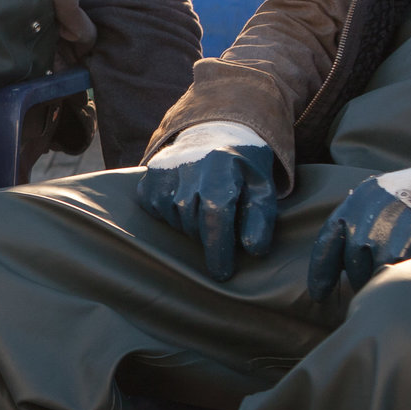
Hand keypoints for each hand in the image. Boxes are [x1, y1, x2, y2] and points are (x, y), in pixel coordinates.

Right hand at [134, 122, 278, 280]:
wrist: (214, 135)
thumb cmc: (242, 170)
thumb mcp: (262, 190)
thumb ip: (261, 220)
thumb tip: (253, 250)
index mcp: (220, 166)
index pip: (214, 216)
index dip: (218, 249)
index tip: (222, 274)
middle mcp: (187, 165)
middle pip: (193, 224)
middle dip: (208, 236)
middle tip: (222, 225)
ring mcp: (163, 170)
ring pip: (175, 220)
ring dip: (191, 225)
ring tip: (204, 207)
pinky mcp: (148, 177)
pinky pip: (157, 212)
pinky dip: (172, 215)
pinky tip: (186, 200)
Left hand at [306, 154, 410, 305]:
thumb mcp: (382, 195)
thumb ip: (358, 220)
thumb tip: (340, 255)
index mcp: (357, 204)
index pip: (327, 246)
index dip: (321, 274)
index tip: (319, 293)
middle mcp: (371, 222)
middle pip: (355, 269)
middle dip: (366, 274)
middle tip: (387, 267)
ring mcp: (396, 239)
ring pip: (379, 278)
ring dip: (389, 279)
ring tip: (409, 263)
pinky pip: (405, 281)